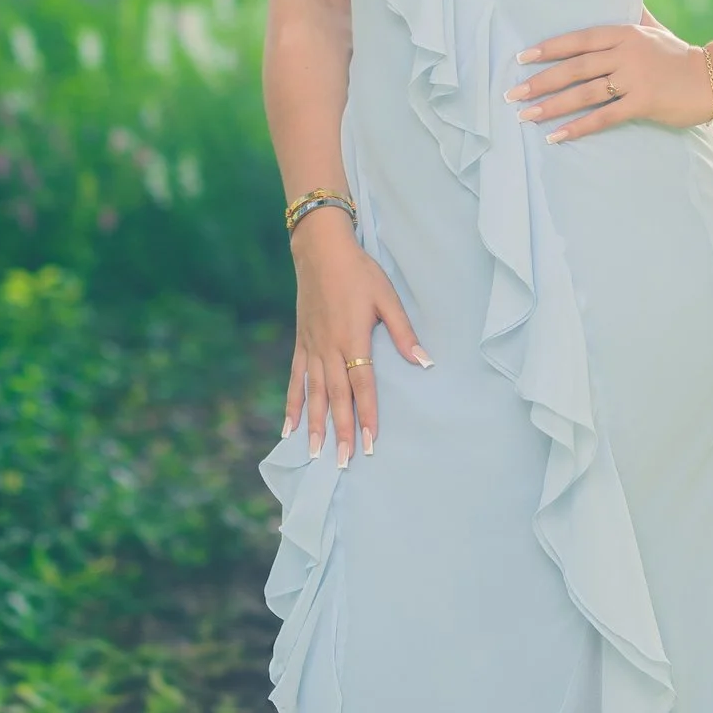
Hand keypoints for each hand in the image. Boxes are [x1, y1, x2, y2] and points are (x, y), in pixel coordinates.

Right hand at [285, 213, 426, 463]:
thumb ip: (403, 332)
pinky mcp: (301, 343)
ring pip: (313, 394)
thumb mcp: (387, 297)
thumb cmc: (358, 272)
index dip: (367, 415)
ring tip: (314, 453)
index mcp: (353, 338)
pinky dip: (292, 404)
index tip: (370, 442)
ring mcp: (311, 347)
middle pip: (336, 397)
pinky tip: (289, 426)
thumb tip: (424, 361)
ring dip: (315, 425)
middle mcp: (329, 348)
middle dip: (341, 431)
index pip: (362, 385)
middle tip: (343, 462)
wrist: (320, 250)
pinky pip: (295, 379)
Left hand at [508, 17, 712, 141]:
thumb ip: (633, 15)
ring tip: (526, 116)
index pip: (578, 39)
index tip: (521, 57)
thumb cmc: (678, 55)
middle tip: (512, 93)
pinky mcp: (643, 103)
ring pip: (584, 92)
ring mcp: (634, 78)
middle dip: (540, 81)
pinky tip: (557, 136)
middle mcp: (625, 53)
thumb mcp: (654, 29)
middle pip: (574, 67)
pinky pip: (604, 117)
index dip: (548, 48)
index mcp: (624, 33)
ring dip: (551, 106)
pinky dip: (578, 127)